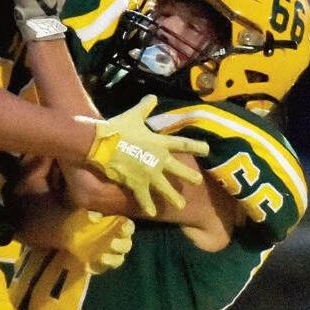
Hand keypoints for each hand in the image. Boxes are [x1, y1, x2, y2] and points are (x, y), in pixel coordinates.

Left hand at [58, 210, 133, 274]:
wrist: (62, 237)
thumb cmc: (76, 221)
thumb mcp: (79, 214)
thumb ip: (88, 215)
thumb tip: (95, 218)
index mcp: (117, 226)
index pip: (128, 227)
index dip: (127, 228)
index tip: (121, 227)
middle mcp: (118, 242)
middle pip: (126, 245)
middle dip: (120, 245)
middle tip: (111, 244)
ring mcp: (109, 256)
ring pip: (117, 260)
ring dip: (111, 259)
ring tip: (101, 258)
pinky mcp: (99, 267)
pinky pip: (100, 269)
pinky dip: (94, 268)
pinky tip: (86, 266)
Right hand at [80, 95, 209, 216]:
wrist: (102, 144)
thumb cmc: (118, 128)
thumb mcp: (133, 115)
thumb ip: (145, 107)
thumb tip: (153, 96)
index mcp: (159, 143)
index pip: (183, 144)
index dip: (196, 146)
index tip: (207, 150)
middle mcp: (158, 159)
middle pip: (178, 169)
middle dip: (190, 176)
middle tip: (198, 181)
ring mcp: (149, 174)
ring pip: (165, 188)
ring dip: (174, 197)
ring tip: (182, 206)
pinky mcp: (137, 183)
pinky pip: (144, 197)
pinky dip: (148, 205)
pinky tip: (153, 212)